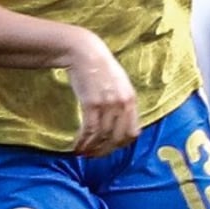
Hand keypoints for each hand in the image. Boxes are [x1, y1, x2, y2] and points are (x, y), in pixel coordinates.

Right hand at [64, 32, 139, 156]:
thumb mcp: (119, 85)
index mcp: (132, 100)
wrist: (84, 53)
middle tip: (93, 156)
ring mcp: (108, 104)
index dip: (121, 145)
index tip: (109, 149)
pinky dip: (83, 141)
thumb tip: (119, 125)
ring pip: (102, 136)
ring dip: (91, 148)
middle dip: (105, 151)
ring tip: (82, 153)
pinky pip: (89, 130)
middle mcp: (123, 103)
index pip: (133, 133)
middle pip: (118, 138)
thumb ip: (122, 103)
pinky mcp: (92, 103)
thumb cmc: (100, 69)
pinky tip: (76, 146)